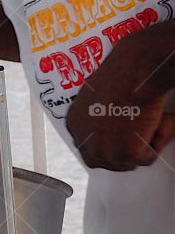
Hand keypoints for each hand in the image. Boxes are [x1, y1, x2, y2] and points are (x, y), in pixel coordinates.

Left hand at [66, 33, 174, 170]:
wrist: (134, 71)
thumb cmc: (121, 74)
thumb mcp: (100, 96)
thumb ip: (101, 116)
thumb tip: (114, 126)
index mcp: (75, 125)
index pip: (90, 150)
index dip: (112, 147)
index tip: (127, 141)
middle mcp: (84, 142)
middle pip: (111, 162)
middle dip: (130, 151)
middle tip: (146, 131)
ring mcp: (104, 151)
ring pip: (132, 160)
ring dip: (145, 141)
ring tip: (149, 116)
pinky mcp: (126, 155)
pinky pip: (148, 157)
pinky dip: (158, 139)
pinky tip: (155, 118)